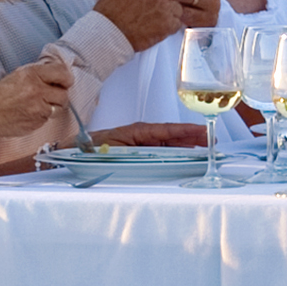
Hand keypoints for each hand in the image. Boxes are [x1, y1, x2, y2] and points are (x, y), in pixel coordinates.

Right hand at [0, 54, 71, 147]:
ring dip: (53, 107)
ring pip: (59, 108)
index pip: (62, 72)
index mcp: (31, 74)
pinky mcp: (36, 122)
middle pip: (64, 93)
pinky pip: (48, 119)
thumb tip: (55, 75)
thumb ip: (37, 75)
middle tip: (51, 97)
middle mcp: (37, 89)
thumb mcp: (16, 76)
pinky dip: (42, 117)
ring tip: (39, 106)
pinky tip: (30, 115)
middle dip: (59, 96)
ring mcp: (38, 108)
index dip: (65, 79)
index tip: (64, 82)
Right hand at [90, 0, 223, 49]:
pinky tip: (158, 29)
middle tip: (165, 7)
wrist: (108, 32)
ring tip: (158, 20)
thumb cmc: (110, 11)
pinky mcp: (168, 22)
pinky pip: (177, 23)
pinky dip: (170, 27)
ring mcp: (165, 5)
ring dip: (172, 14)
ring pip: (179, 7)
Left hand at [92, 120, 210, 148]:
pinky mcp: (138, 149)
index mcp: (137, 130)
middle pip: (172, 135)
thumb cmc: (90, 150)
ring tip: (205, 146)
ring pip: (169, 142)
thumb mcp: (112, 150)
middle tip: (212, 140)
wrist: (74, 153)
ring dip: (187, 143)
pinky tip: (187, 152)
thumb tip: (150, 154)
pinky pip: (161, 149)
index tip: (203, 132)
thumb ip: (133, 152)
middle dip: (193, 136)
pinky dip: (177, 149)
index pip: (167, 130)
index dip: (186, 131)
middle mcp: (141, 135)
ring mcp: (141, 142)